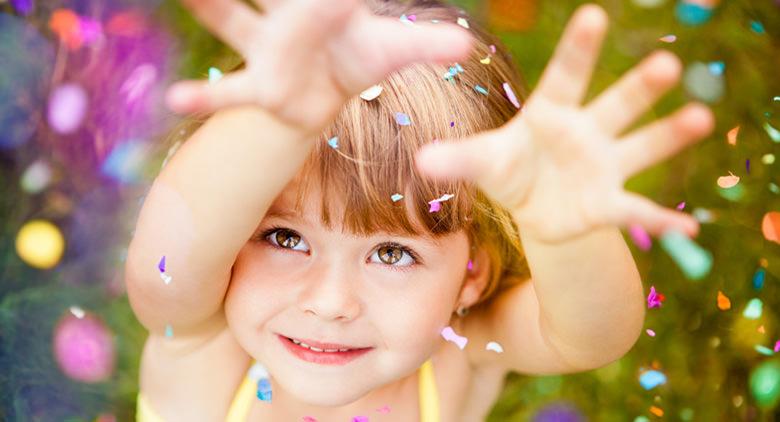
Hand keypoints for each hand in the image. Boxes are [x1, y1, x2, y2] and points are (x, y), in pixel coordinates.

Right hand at [166, 0, 472, 132]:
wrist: (327, 90)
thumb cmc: (357, 57)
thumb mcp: (391, 50)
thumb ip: (424, 45)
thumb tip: (467, 44)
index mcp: (317, 1)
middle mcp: (283, 17)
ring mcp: (264, 48)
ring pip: (228, 18)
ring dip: (207, 4)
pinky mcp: (259, 87)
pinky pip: (228, 94)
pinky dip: (204, 98)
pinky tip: (176, 101)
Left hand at [414, 4, 714, 242]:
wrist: (533, 206)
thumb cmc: (510, 169)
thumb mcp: (483, 162)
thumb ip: (460, 158)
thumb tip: (422, 160)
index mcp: (552, 113)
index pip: (566, 76)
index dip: (579, 49)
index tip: (593, 15)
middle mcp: (586, 132)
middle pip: (616, 104)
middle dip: (640, 87)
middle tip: (668, 63)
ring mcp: (604, 165)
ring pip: (641, 146)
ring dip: (670, 135)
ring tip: (701, 118)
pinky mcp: (609, 202)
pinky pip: (638, 210)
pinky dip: (662, 220)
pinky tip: (690, 229)